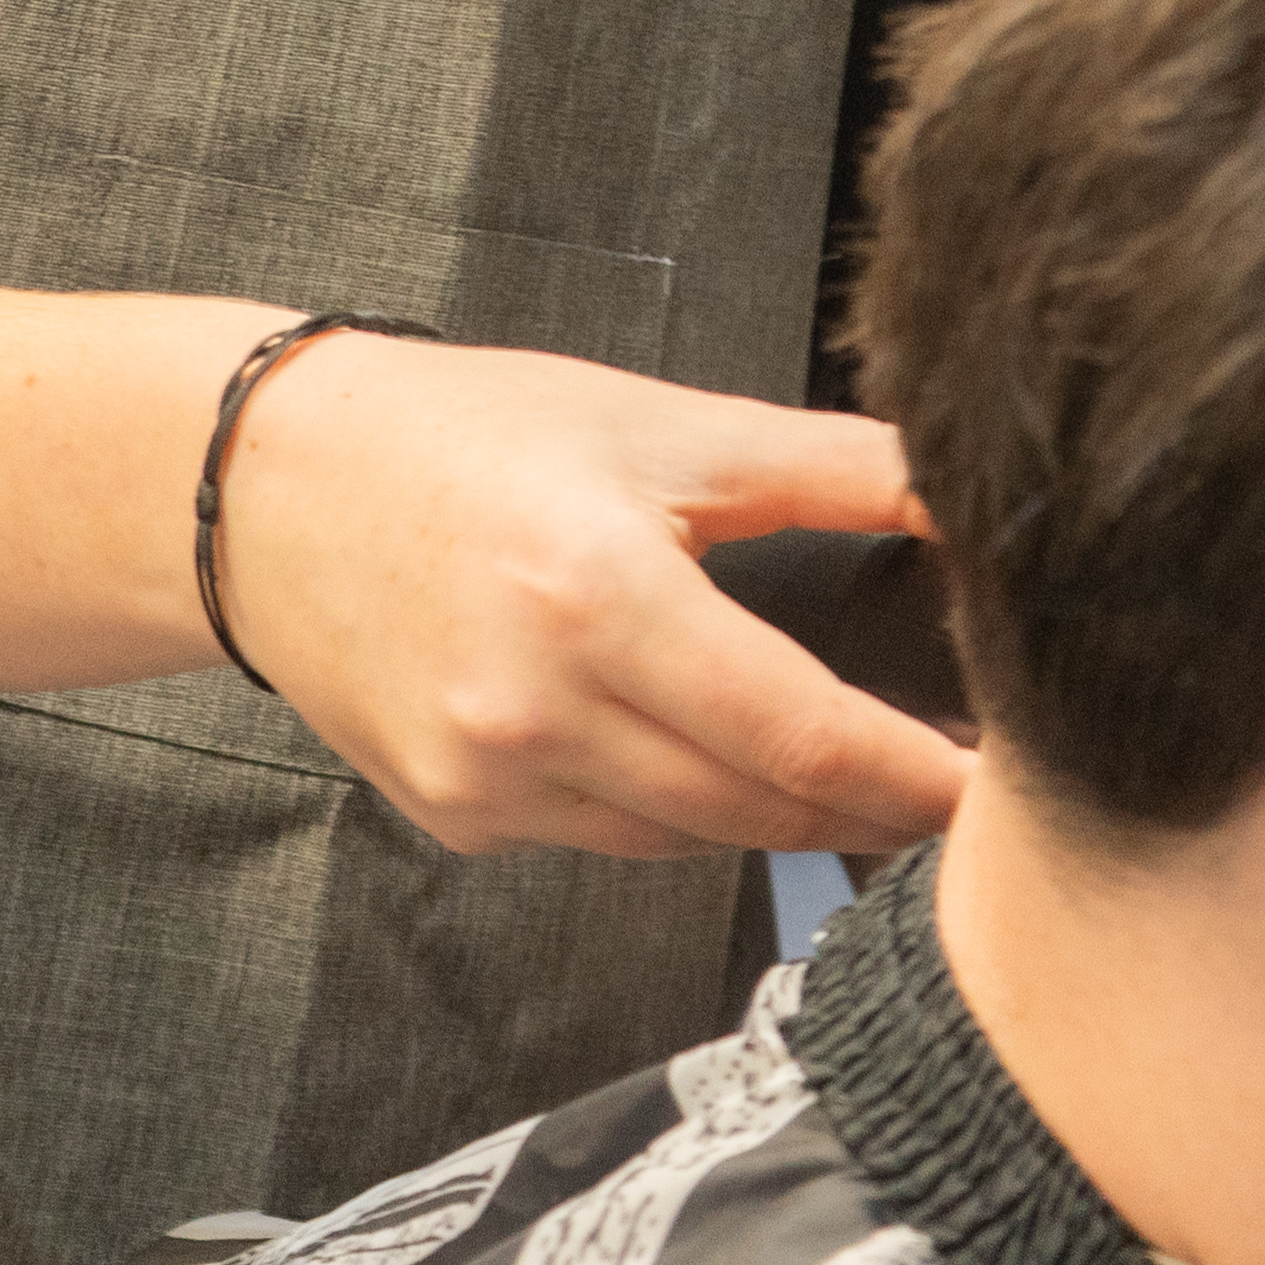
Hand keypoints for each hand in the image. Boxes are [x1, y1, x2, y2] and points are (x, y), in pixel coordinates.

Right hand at [213, 328, 973, 863]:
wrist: (265, 487)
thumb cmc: (461, 435)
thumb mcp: (657, 423)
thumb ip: (828, 465)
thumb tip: (966, 483)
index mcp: (599, 596)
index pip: (802, 735)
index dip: (916, 777)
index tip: (1000, 786)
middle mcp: (535, 710)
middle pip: (761, 809)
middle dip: (872, 807)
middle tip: (957, 787)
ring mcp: (487, 780)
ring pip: (691, 841)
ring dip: (781, 816)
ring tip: (855, 774)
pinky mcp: (457, 817)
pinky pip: (609, 838)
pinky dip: (675, 808)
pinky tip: (698, 755)